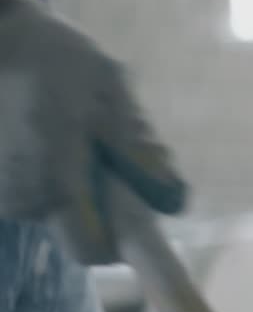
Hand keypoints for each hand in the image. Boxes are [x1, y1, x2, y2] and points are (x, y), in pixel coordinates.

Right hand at [0, 0, 186, 264]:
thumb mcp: (111, 96)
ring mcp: (0, 193)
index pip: (95, 250)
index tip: (146, 231)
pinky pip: (37, 194)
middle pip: (81, 231)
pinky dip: (53, 173)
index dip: (124, 246)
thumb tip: (174, 201)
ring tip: (75, 132)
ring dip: (78, 185)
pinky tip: (52, 133)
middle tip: (109, 154)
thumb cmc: (56, 61)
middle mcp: (19, 200)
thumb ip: (139, 152)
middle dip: (104, 204)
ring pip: (59, 212)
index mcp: (54, 184)